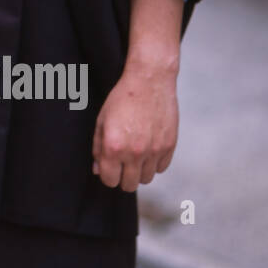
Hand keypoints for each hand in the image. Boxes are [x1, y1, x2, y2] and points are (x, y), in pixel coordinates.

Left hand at [91, 57, 178, 191]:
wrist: (149, 81)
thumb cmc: (122, 99)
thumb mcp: (102, 121)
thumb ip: (98, 148)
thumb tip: (98, 169)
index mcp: (114, 147)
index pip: (110, 180)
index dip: (107, 176)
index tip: (109, 169)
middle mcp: (135, 153)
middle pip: (129, 185)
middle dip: (123, 178)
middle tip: (122, 165)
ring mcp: (154, 150)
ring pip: (146, 179)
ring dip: (139, 171)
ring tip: (136, 156)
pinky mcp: (169, 146)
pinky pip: (161, 168)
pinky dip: (154, 163)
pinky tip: (149, 150)